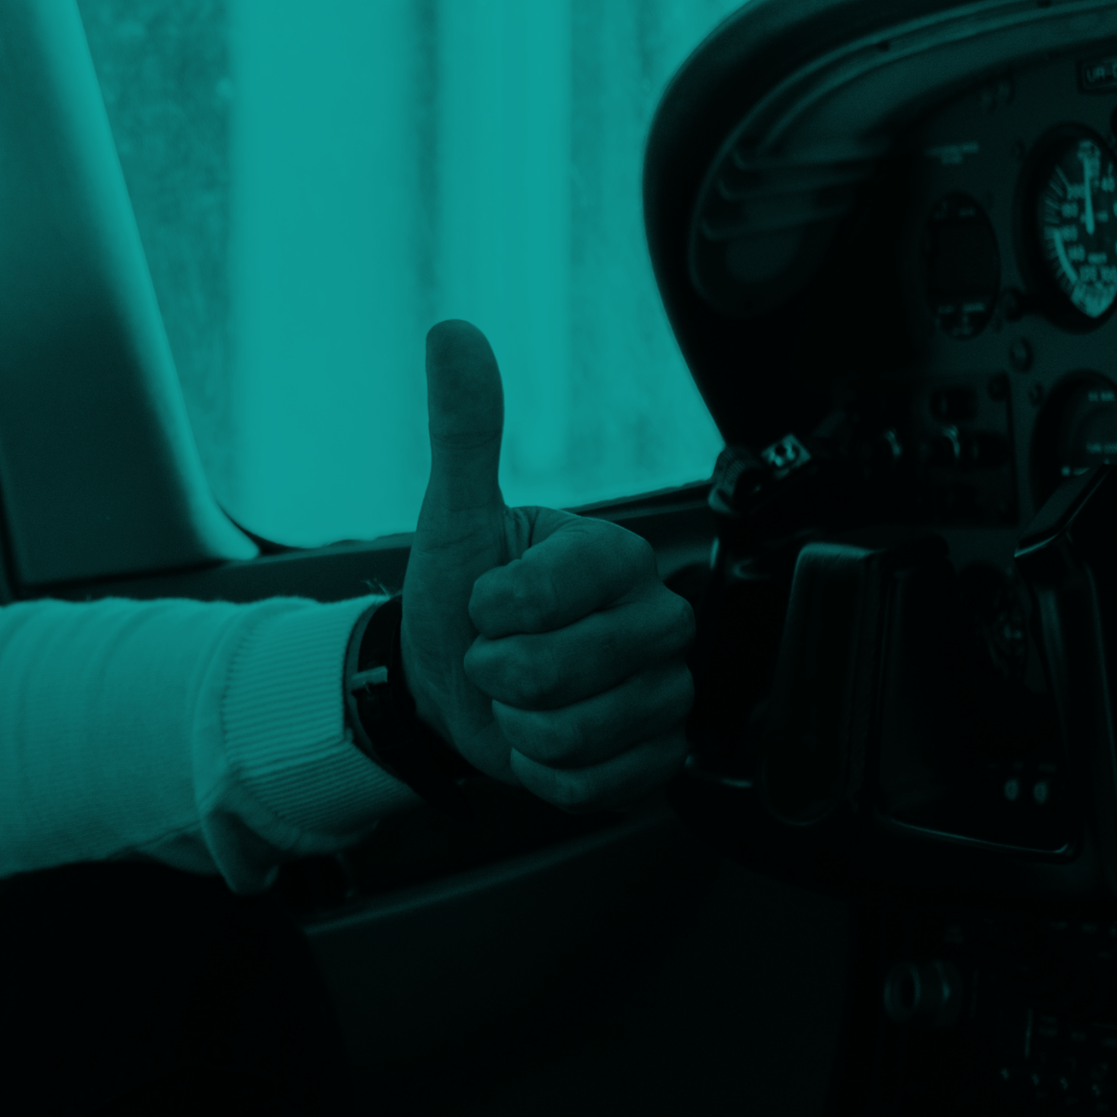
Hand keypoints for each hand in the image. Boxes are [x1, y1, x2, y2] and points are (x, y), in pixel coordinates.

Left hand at [402, 320, 694, 811]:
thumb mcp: (452, 515)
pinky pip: (594, 783)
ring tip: (517, 696)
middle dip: (503, 671)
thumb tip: (454, 333)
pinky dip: (543, 772)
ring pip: (580, 730)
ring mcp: (666, 691)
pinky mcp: (659, 756)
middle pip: (571, 669)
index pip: (563, 590)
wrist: (450, 685)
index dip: (501, 607)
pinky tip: (539, 737)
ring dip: (521, 724)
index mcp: (616, 555)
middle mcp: (657, 620)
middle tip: (497, 654)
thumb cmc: (460, 599)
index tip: (482, 602)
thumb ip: (463, 427)